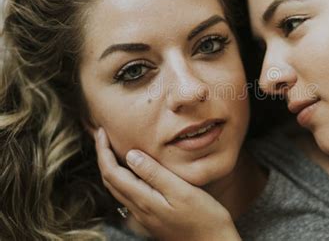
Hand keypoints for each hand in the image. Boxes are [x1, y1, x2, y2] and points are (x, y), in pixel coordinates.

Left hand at [94, 128, 240, 240]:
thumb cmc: (204, 217)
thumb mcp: (182, 191)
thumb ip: (155, 173)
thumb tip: (130, 155)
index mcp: (144, 200)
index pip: (112, 173)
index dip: (103, 151)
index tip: (102, 131)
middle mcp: (139, 210)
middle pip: (110, 181)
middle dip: (102, 157)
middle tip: (103, 135)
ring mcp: (145, 216)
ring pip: (118, 190)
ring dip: (111, 168)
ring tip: (113, 149)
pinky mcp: (152, 219)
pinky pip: (129, 195)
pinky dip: (123, 179)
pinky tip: (133, 171)